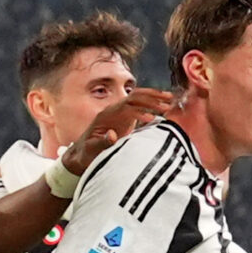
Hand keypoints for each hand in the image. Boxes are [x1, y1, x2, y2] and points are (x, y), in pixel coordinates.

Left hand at [63, 87, 179, 174]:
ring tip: (170, 99)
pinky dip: (152, 106)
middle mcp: (114, 110)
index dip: (139, 110)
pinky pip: (140, 108)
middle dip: (151, 97)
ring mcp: (120, 114)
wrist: (81, 155)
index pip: (126, 106)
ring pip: (139, 99)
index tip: (152, 118)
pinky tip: (164, 108)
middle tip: (167, 101)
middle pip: (134, 97)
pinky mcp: (125, 120)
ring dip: (154, 98)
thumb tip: (112, 135)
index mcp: (106, 115)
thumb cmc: (85, 154)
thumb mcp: (91, 150)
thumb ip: (102, 143)